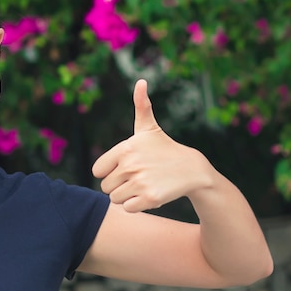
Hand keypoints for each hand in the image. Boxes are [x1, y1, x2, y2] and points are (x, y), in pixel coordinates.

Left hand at [92, 79, 212, 212]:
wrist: (192, 169)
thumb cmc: (164, 148)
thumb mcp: (149, 128)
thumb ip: (140, 106)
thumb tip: (141, 81)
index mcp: (125, 148)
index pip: (98, 171)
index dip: (109, 172)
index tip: (124, 167)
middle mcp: (130, 165)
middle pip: (106, 187)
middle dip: (119, 185)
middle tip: (137, 178)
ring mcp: (140, 182)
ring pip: (115, 199)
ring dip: (127, 196)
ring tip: (143, 185)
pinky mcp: (150, 199)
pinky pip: (127, 209)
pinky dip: (136, 206)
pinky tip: (149, 195)